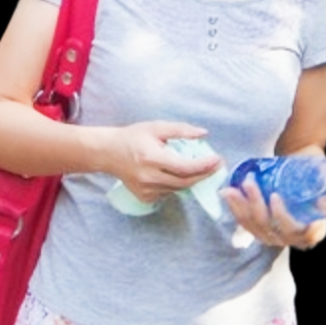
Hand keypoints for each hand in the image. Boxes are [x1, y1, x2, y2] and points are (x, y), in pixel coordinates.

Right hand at [106, 121, 223, 203]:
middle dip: (204, 174)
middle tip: (216, 165)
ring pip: (178, 189)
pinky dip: (176, 184)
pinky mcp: (145, 197)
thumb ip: (181, 130)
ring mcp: (146, 190)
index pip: (184, 167)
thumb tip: (204, 134)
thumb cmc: (132, 137)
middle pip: (185, 182)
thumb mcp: (156, 127)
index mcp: (152, 158)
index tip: (217, 159)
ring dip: (191, 179)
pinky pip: (169, 193)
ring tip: (199, 167)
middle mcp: (149, 177)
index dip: (204, 165)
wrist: (108, 153)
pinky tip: (175, 173)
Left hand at [220, 174, 325, 250]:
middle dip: (256, 205)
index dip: (284, 217)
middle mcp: (292, 239)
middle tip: (250, 182)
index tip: (275, 196)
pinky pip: (246, 224)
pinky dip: (236, 209)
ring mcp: (275, 236)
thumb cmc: (316, 169)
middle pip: (270, 227)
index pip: (296, 231)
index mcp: (313, 231)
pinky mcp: (261, 229)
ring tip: (231, 188)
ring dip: (241, 207)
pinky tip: (227, 194)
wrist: (304, 169)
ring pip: (255, 227)